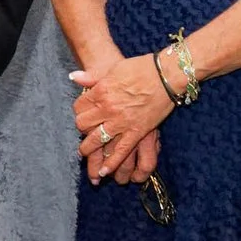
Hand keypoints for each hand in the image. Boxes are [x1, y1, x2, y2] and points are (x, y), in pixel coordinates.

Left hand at [69, 51, 175, 182]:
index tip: (82, 113)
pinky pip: (121, 151)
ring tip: (85, 153)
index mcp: (101, 91)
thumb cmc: (141, 68)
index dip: (78, 111)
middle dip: (81, 129)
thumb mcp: (113, 69)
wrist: (166, 75)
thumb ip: (93, 77)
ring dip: (88, 149)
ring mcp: (122, 122)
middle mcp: (108, 108)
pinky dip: (111, 163)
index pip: (79, 106)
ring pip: (97, 140)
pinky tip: (103, 171)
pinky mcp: (137, 132)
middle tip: (84, 131)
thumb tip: (73, 77)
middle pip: (83, 124)